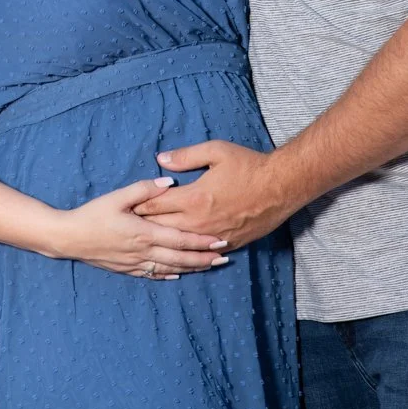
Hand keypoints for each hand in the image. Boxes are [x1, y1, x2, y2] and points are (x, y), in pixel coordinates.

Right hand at [51, 178, 229, 278]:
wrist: (69, 238)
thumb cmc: (93, 214)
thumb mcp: (117, 196)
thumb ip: (144, 189)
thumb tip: (169, 183)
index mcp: (144, 233)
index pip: (180, 239)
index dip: (201, 242)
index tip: (220, 241)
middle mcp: (143, 252)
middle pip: (180, 258)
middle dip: (203, 259)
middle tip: (224, 258)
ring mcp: (135, 263)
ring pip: (170, 268)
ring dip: (191, 268)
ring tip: (209, 267)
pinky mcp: (126, 269)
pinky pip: (153, 275)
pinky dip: (169, 275)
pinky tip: (178, 275)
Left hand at [133, 142, 292, 248]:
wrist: (281, 186)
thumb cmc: (248, 165)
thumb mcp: (216, 151)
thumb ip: (186, 156)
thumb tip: (161, 159)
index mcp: (193, 198)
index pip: (157, 205)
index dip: (140, 206)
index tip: (126, 208)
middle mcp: (200, 222)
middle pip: (163, 228)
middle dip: (146, 227)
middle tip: (128, 229)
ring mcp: (213, 236)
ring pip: (181, 245)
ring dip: (163, 244)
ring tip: (147, 246)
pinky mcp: (228, 243)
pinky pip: (201, 253)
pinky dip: (187, 254)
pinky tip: (178, 257)